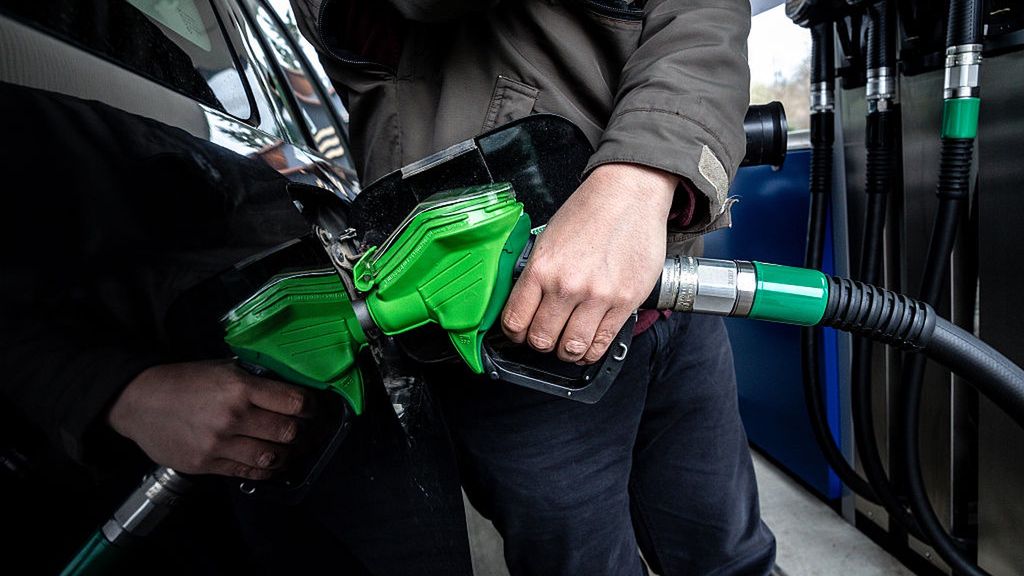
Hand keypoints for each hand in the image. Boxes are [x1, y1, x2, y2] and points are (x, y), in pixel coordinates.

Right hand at [108, 359, 314, 479]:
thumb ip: (255, 381)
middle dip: (302, 433)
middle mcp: (233, 416)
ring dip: (287, 455)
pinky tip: (269, 462)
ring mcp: (219, 443)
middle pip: (288, 432)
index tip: (311, 409)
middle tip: (305, 431)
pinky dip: (265, 469)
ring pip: (272, 457)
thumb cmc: (185, 381)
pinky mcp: (207, 464)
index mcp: (239, 387)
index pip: (294, 402)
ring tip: (290, 449)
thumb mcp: (223, 368)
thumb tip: (289, 391)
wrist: (140, 401)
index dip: (310, 407)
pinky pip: (247, 472)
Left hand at [502, 163, 677, 363]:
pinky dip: (591, 352)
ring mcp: (597, 296)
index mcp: (541, 268)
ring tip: (567, 344)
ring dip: (566, 352)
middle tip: (545, 337)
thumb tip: (525, 306)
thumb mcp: (547, 239)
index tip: (519, 333)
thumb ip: (536, 275)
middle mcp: (567, 285)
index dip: (514, 333)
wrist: (629, 194)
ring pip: (571, 349)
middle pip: (541, 340)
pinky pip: (602, 343)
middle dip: (539, 343)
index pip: (514, 321)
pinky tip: (588, 345)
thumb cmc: (589, 212)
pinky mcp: (624, 302)